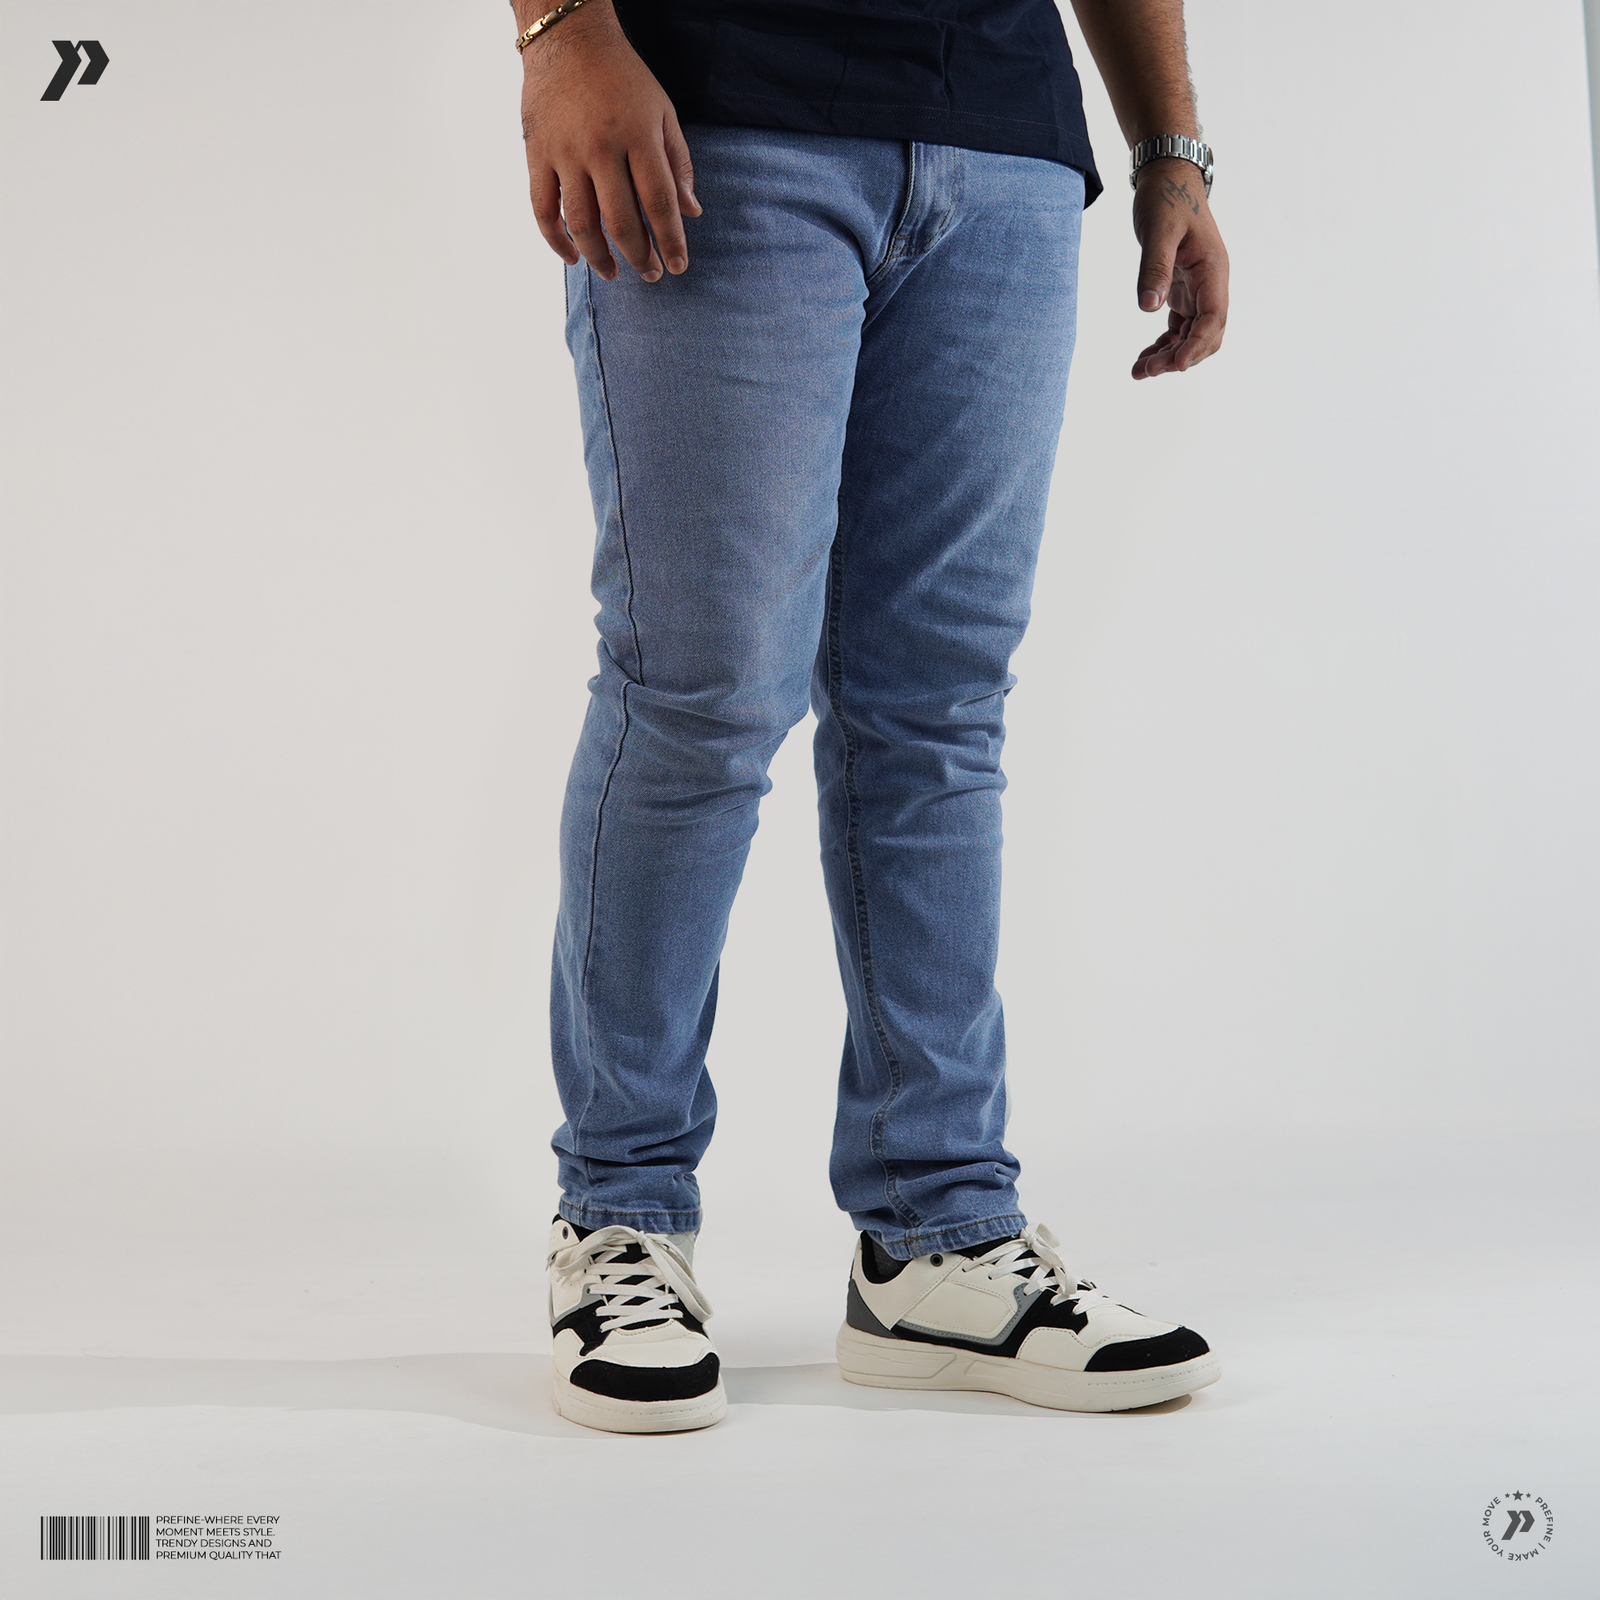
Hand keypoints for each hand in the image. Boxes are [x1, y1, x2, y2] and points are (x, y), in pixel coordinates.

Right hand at [518, 2, 700, 282]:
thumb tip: (691, 213)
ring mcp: (565, 153)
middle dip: (639, 256)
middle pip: (621, 220)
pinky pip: (543, 209)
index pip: (659, 201)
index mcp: (638, 135)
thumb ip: (679, 163)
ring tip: (612, 273)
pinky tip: (573, 257)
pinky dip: (556, 240)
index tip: (678, 266)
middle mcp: (601, 147)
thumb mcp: (662, 111)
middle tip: (650, 275)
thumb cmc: (622, 77)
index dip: (671, 240)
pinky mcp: (537, 154)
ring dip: (599, 257)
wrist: (567, 38)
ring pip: (581, 223)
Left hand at [1129, 158, 1228, 377]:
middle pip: (1205, 335)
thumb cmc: (1166, 199)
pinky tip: (1143, 357)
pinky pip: (1178, 328)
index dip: (1197, 345)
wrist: (1167, 178)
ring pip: (1191, 336)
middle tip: (1146, 371)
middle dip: (1179, 357)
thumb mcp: (1158, 231)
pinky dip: (1163, 345)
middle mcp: (1210, 284)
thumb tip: (1149, 308)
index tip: (1176, 365)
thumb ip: (1154, 268)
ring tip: (1138, 372)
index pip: (1214, 318)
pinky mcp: (1182, 291)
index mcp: (1213, 270)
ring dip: (1168, 356)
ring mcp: (1198, 290)